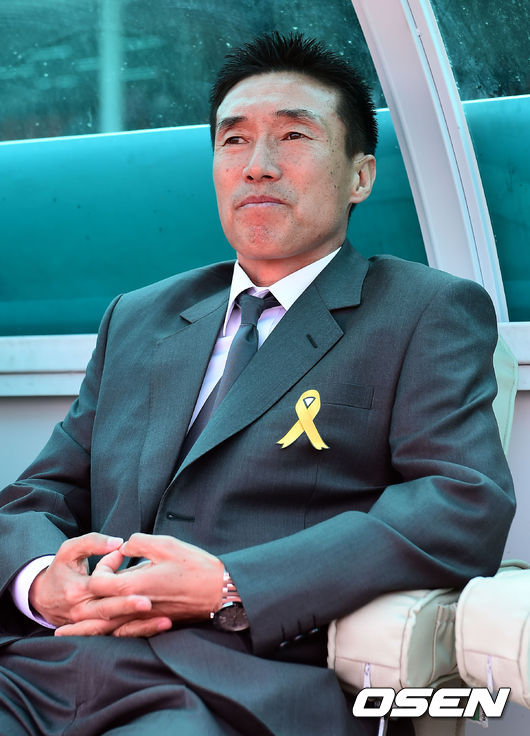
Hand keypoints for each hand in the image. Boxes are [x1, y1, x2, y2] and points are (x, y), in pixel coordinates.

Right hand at [29, 532, 152, 629]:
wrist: (43, 598)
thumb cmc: (61, 569)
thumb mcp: (70, 550)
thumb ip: (93, 543)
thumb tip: (118, 543)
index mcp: (77, 590)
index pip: (100, 588)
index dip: (120, 589)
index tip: (141, 586)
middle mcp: (82, 611)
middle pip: (109, 612)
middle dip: (131, 609)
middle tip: (152, 604)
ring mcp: (89, 624)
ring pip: (115, 628)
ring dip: (141, 627)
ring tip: (164, 622)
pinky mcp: (96, 631)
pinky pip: (117, 635)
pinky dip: (138, 633)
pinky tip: (157, 627)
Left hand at [56, 533, 224, 637]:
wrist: (220, 592)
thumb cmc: (195, 566)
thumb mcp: (166, 544)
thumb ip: (139, 543)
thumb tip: (125, 547)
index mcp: (135, 585)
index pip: (99, 582)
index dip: (101, 567)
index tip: (116, 555)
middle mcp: (136, 606)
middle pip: (96, 611)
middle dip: (80, 606)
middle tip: (68, 602)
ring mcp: (144, 619)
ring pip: (106, 628)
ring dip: (84, 630)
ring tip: (64, 633)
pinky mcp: (154, 624)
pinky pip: (124, 633)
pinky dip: (107, 635)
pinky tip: (100, 636)